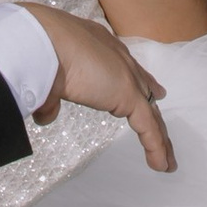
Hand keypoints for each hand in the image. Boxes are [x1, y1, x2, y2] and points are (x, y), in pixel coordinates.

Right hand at [21, 6, 172, 173]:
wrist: (42, 40)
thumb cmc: (39, 49)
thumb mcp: (47, 77)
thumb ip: (52, 96)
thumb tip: (46, 115)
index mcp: (100, 47)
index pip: (126, 69)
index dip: (139, 83)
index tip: (152, 92)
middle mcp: (117, 58)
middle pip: (143, 89)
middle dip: (152, 105)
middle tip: (162, 117)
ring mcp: (125, 77)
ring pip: (150, 113)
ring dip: (159, 138)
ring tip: (167, 160)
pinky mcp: (128, 95)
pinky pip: (148, 127)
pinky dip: (156, 148)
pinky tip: (162, 165)